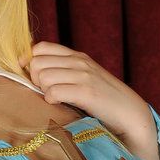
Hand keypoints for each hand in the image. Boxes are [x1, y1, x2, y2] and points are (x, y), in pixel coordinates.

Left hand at [20, 41, 159, 159]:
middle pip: (37, 63)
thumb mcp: (84, 76)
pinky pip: (54, 92)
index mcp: (77, 56)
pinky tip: (60, 104)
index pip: (41, 48)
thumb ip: (63, 70)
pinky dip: (52, 100)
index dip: (30, 62)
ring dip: (44, 91)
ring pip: (43, 77)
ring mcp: (83, 75)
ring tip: (57, 99)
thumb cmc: (103, 99)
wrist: (129, 112)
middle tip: (47, 92)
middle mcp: (79, 61)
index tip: (32, 78)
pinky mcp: (86, 92)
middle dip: (35, 80)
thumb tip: (32, 69)